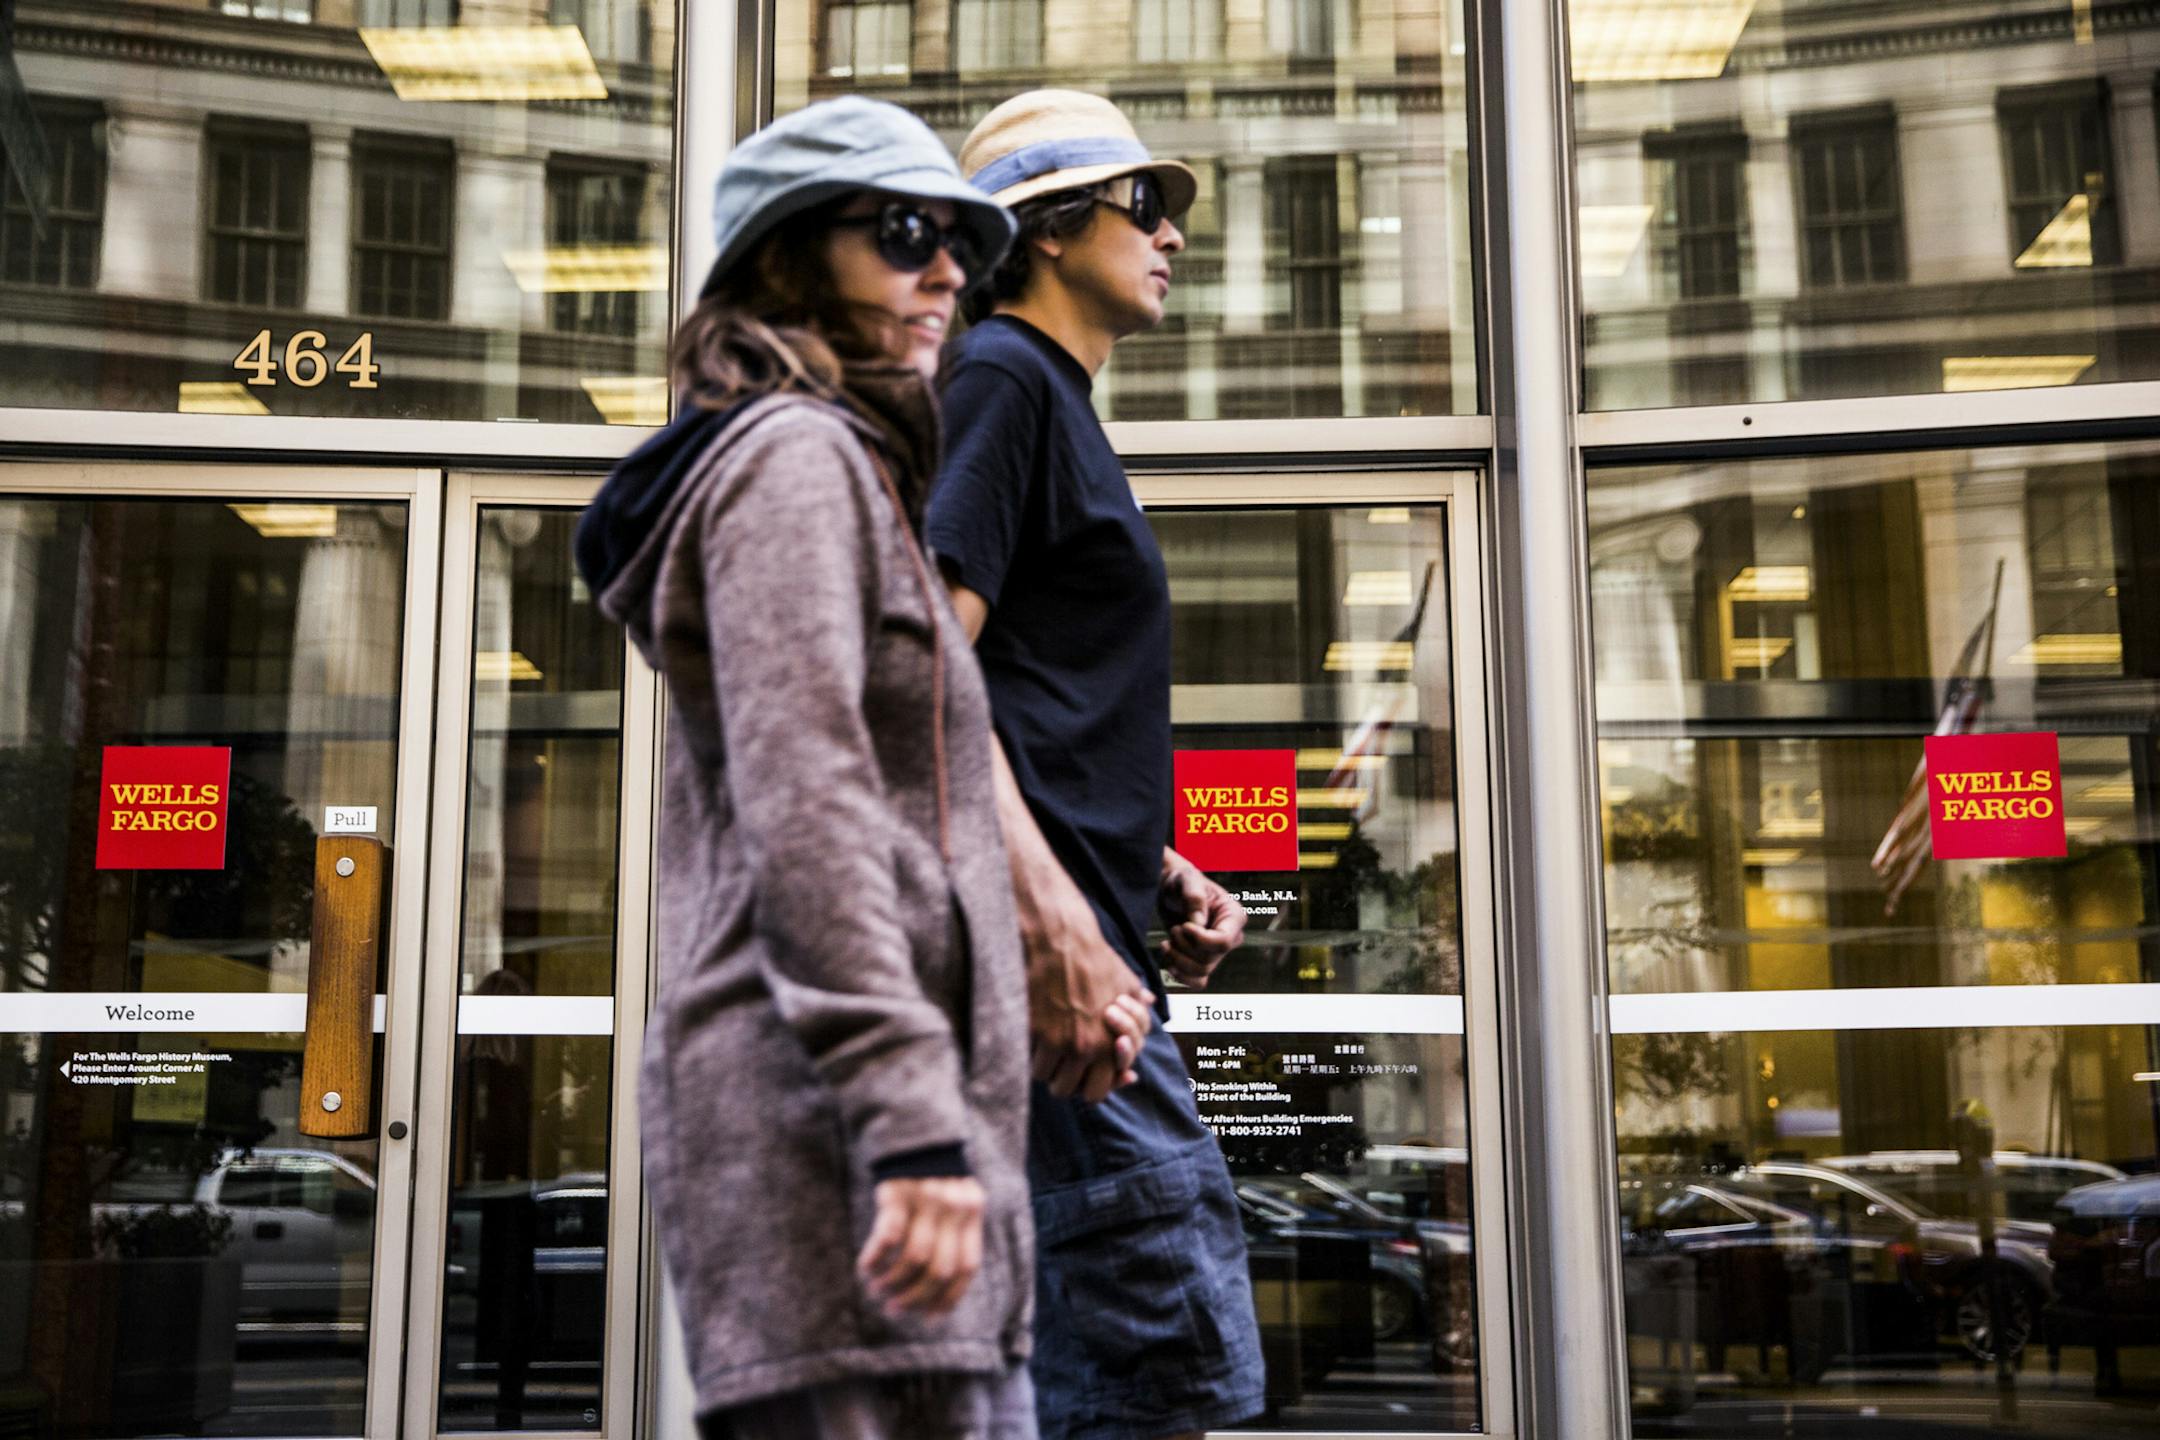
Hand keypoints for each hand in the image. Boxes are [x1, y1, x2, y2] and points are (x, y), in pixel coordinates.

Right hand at [857, 1176, 985, 1317]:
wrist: (913, 1130)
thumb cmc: (933, 1175)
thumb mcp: (956, 1200)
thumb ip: (955, 1234)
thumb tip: (937, 1289)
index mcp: (973, 1211)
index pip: (967, 1266)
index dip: (949, 1297)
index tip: (930, 1317)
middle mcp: (954, 1207)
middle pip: (940, 1269)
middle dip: (916, 1297)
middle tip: (895, 1309)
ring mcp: (926, 1200)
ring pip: (913, 1258)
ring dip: (893, 1282)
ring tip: (877, 1290)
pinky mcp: (897, 1193)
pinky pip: (888, 1238)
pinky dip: (876, 1259)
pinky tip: (866, 1268)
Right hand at [1024, 895, 1154, 1102]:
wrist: (1060, 939)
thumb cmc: (1093, 957)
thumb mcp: (1126, 980)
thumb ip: (1137, 1003)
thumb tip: (1149, 1003)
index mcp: (1114, 1038)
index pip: (1107, 1084)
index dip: (1099, 1085)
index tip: (1089, 1074)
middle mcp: (1091, 1047)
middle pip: (1081, 1093)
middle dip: (1075, 1085)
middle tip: (1067, 1069)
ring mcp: (1064, 1043)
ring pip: (1054, 1083)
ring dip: (1052, 1073)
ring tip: (1049, 1056)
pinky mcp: (1039, 1034)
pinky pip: (1035, 1066)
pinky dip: (1034, 1060)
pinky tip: (1036, 1045)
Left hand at [1158, 849, 1245, 988]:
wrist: (1171, 891)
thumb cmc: (1182, 881)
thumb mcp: (1186, 879)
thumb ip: (1194, 896)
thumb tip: (1197, 922)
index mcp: (1234, 916)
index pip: (1223, 941)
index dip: (1200, 940)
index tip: (1183, 925)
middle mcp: (1230, 937)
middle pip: (1209, 959)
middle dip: (1185, 948)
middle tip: (1174, 929)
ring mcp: (1217, 951)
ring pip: (1202, 972)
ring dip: (1179, 960)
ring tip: (1167, 942)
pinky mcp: (1203, 960)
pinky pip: (1197, 982)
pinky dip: (1180, 975)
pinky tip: (1168, 958)